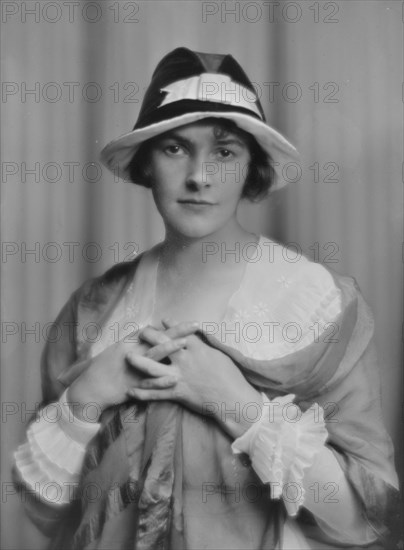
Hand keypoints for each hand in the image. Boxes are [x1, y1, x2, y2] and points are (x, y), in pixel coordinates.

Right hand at [67, 320, 198, 420]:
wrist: (90, 389)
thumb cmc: (104, 368)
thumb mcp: (117, 351)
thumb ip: (133, 342)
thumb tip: (148, 332)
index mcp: (129, 343)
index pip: (152, 330)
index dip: (170, 326)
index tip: (187, 322)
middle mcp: (132, 352)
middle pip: (157, 338)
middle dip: (177, 330)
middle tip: (196, 324)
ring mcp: (133, 368)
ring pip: (153, 356)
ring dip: (169, 349)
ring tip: (185, 343)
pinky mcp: (133, 385)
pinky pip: (149, 382)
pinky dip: (161, 380)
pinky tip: (174, 378)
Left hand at [127, 322, 262, 437]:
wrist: (232, 398)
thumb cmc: (230, 376)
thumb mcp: (219, 355)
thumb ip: (205, 346)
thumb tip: (198, 336)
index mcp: (197, 349)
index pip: (180, 333)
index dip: (170, 325)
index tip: (161, 320)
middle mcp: (184, 359)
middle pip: (162, 344)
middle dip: (149, 336)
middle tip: (140, 332)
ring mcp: (179, 376)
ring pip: (153, 368)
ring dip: (139, 362)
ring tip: (128, 357)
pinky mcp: (177, 393)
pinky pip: (156, 393)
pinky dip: (143, 393)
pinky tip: (131, 391)